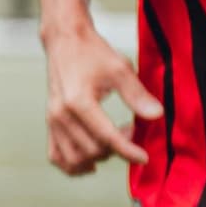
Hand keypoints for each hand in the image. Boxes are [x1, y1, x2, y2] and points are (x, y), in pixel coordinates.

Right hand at [42, 16, 158, 176]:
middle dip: (116, 149)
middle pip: (92, 149)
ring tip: (112, 144)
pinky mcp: (49, 123)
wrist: (65, 42)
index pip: (106, 136)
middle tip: (131, 132)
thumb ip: (137, 94)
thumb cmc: (91, 52)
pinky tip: (90, 162)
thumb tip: (156, 115)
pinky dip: (72, 164)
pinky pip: (56, 156)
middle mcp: (60, 114)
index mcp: (78, 101)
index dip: (128, 151)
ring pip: (74, 158)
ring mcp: (52, 120)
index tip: (144, 157)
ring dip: (97, 158)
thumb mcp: (120, 68)